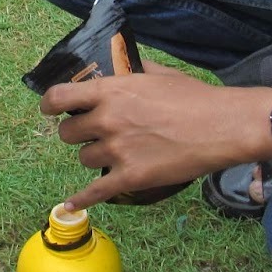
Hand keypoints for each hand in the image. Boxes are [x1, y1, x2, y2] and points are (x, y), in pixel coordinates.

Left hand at [41, 63, 268, 209]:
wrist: (222, 127)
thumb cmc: (194, 98)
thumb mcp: (158, 74)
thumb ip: (130, 71)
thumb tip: (118, 67)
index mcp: (110, 91)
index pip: (59, 97)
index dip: (49, 104)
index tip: (50, 110)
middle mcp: (107, 120)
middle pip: (68, 133)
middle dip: (78, 133)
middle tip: (95, 133)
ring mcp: (117, 151)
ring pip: (84, 159)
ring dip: (94, 156)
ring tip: (116, 153)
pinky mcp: (130, 177)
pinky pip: (95, 193)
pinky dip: (81, 200)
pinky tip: (70, 204)